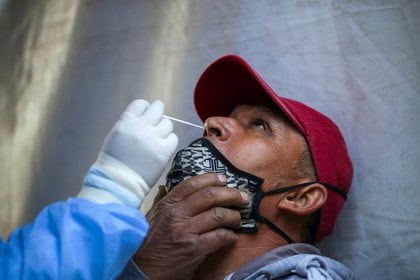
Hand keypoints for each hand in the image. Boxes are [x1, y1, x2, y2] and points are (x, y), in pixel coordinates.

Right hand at [78, 100, 177, 207]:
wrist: (118, 182)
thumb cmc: (114, 163)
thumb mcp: (116, 136)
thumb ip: (130, 126)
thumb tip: (144, 120)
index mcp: (126, 122)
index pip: (141, 104)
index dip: (145, 110)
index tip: (146, 117)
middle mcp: (141, 126)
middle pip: (158, 108)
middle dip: (158, 114)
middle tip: (156, 124)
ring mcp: (154, 138)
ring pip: (168, 123)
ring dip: (164, 129)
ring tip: (158, 140)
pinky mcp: (164, 150)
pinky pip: (173, 138)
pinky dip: (169, 142)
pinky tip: (163, 149)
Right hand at [133, 173, 248, 279]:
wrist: (142, 268)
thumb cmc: (148, 242)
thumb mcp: (152, 216)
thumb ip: (163, 201)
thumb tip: (169, 188)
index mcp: (168, 204)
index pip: (192, 184)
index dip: (211, 179)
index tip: (224, 179)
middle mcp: (177, 214)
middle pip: (210, 196)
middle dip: (231, 194)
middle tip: (242, 197)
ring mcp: (186, 231)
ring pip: (218, 214)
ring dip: (233, 216)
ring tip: (237, 219)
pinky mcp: (194, 248)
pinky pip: (220, 236)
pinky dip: (230, 236)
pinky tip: (232, 237)